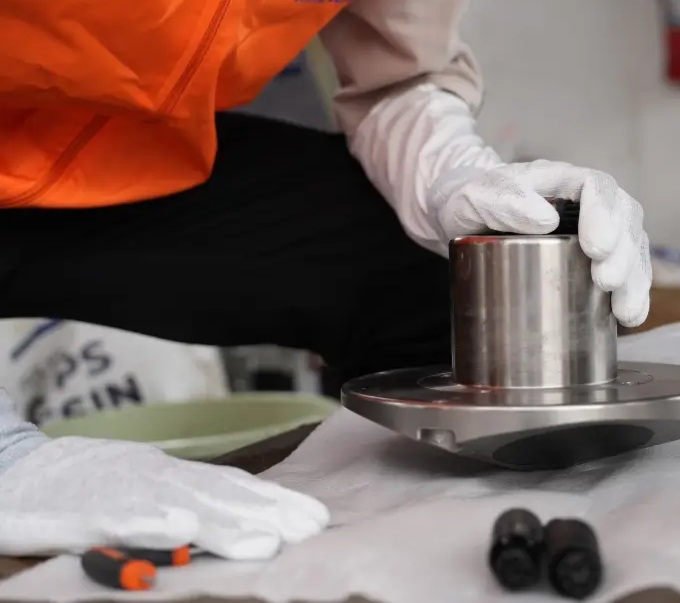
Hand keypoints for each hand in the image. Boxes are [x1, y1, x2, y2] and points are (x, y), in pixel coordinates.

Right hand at [0, 437, 328, 558]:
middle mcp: (158, 479)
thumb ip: (193, 499)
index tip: (317, 517)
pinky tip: (178, 530)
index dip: (278, 501)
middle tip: (309, 530)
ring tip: (264, 541)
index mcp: (175, 476)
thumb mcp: (148, 485)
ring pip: (180, 508)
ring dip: (225, 524)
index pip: (237, 486)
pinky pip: (119, 519)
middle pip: (221, 496)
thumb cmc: (90, 483)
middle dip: (268, 514)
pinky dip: (149, 524)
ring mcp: (122, 493)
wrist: (16, 470)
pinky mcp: (83, 512)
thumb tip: (249, 516)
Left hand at [429, 160, 651, 326]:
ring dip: (635, 280)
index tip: (596, 247)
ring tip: (626, 310)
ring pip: (631, 247)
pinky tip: (630, 317)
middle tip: (607, 281)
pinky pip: (624, 272)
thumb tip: (546, 220)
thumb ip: (505, 202)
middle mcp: (587, 204)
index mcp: (563, 180)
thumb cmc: (473, 201)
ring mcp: (595, 231)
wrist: (464, 218)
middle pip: (624, 219)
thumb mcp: (477, 197)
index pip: (597, 187)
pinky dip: (632, 294)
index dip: (605, 215)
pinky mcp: (593, 261)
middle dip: (623, 253)